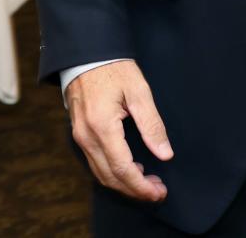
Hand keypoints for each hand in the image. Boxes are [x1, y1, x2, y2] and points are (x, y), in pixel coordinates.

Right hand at [66, 60, 173, 201]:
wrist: (87, 54)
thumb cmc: (114, 68)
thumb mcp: (139, 91)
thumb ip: (151, 124)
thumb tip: (165, 153)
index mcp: (102, 127)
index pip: (122, 168)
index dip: (141, 185)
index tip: (159, 191)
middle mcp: (86, 137)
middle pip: (110, 177)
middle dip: (134, 189)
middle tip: (158, 191)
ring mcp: (80, 137)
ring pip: (100, 173)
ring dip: (124, 183)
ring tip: (149, 182)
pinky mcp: (80, 134)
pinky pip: (95, 162)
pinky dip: (112, 172)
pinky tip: (131, 168)